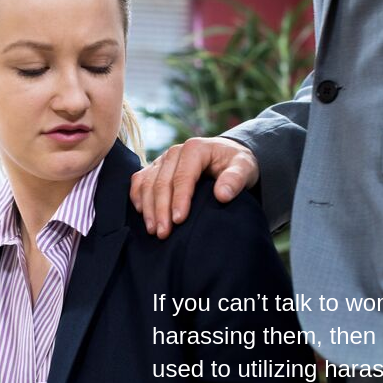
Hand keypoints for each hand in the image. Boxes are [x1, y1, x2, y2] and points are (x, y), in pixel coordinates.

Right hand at [130, 137, 258, 238]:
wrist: (226, 157)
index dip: (179, 199)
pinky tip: (142, 214)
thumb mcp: (244, 167)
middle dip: (160, 209)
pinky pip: (139, 181)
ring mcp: (162, 160)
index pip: (182, 177)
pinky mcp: (155, 168)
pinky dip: (137, 197)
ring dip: (148, 208)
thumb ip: (235, 179)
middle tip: (163, 233)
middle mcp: (174, 152)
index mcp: (194, 149)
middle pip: (161, 182)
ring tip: (153, 230)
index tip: (178, 221)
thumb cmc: (235, 163)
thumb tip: (222, 195)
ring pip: (147, 183)